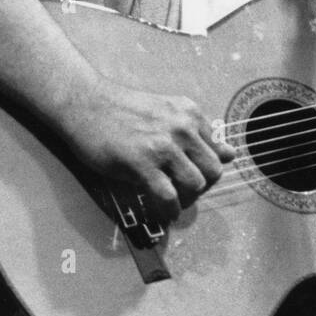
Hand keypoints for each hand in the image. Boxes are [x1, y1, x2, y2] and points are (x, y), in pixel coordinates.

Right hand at [58, 76, 235, 225]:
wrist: (84, 102)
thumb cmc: (121, 109)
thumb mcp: (167, 112)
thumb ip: (197, 132)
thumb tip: (231, 154)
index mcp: (190, 114)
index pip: (219, 152)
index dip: (207, 170)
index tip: (193, 177)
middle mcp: (182, 128)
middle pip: (214, 170)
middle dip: (202, 187)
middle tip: (184, 192)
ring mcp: (163, 146)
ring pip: (196, 185)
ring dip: (187, 200)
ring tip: (173, 202)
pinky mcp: (142, 164)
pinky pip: (168, 197)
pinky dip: (169, 210)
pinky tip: (162, 213)